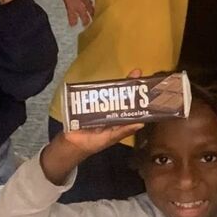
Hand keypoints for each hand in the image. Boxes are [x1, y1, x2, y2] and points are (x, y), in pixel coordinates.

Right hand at [43, 68, 141, 184]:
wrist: (71, 144)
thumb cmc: (93, 143)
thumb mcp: (110, 138)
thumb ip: (123, 131)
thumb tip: (142, 124)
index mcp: (118, 118)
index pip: (130, 105)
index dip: (137, 96)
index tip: (146, 86)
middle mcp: (110, 110)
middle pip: (121, 94)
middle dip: (129, 84)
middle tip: (137, 72)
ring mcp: (99, 105)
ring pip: (109, 92)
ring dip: (116, 83)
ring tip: (123, 74)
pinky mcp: (87, 102)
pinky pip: (93, 93)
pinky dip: (96, 87)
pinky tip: (104, 81)